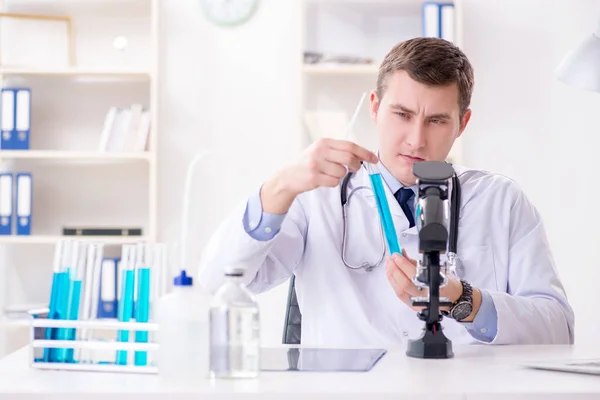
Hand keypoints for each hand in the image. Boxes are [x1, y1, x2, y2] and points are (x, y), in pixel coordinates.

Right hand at [261, 138, 377, 213]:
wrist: (289, 176)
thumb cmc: (309, 163)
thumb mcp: (321, 151)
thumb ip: (339, 151)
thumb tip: (362, 156)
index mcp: (324, 142)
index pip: (350, 146)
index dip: (364, 153)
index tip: (374, 159)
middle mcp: (320, 151)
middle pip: (348, 158)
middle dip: (355, 165)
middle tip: (355, 169)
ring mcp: (316, 164)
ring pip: (342, 172)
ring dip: (340, 176)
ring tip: (328, 174)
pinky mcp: (314, 177)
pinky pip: (334, 182)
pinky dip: (332, 183)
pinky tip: (323, 180)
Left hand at [385, 250, 480, 321]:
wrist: (454, 297)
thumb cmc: (447, 282)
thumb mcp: (434, 267)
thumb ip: (415, 262)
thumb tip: (402, 253)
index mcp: (433, 285)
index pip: (413, 274)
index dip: (402, 263)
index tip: (396, 254)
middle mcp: (425, 296)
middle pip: (404, 284)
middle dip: (394, 269)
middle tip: (390, 259)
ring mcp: (418, 303)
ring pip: (399, 290)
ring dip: (391, 276)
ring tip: (389, 265)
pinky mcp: (412, 305)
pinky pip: (399, 294)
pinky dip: (393, 283)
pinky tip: (391, 275)